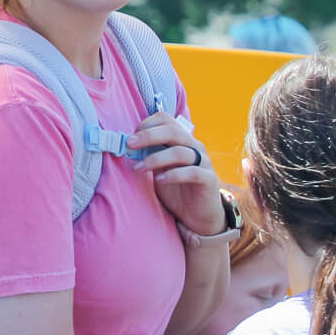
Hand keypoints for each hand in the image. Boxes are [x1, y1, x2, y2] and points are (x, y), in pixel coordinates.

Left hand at [130, 111, 222, 236]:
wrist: (197, 214)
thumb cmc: (176, 189)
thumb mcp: (159, 168)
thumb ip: (149, 154)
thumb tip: (126, 145)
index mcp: (182, 140)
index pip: (166, 120)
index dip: (147, 124)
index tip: (131, 137)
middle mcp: (195, 147)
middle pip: (173, 132)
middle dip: (148, 136)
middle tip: (129, 145)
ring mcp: (204, 163)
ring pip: (180, 152)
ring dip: (155, 159)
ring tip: (139, 168)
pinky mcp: (209, 180)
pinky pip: (192, 172)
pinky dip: (173, 175)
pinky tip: (159, 181)